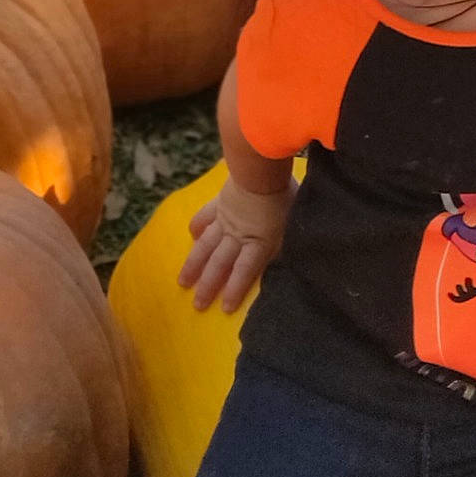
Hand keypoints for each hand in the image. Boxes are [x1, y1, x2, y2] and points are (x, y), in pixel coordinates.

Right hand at [179, 175, 295, 311]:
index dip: (234, 290)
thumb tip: (291, 263)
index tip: (224, 309)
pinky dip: (196, 227)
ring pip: (206, 246)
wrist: (260, 167)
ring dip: (194, 265)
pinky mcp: (219, 203)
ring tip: (182, 281)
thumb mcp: (293, 223)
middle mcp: (237, 235)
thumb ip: (287, 244)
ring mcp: (224, 219)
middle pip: (220, 264)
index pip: (244, 272)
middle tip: (197, 304)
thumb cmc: (284, 195)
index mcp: (258, 242)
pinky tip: (191, 236)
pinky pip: (204, 217)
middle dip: (208, 285)